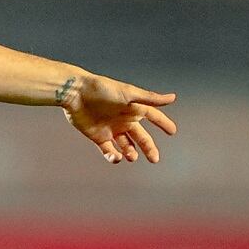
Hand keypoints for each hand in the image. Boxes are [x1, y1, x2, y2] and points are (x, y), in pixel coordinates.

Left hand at [61, 74, 176, 163]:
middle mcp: (124, 120)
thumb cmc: (102, 89)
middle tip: (154, 159)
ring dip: (131, 153)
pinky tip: (116, 157)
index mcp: (133, 109)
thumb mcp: (128, 93)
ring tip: (132, 156)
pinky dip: (113, 156)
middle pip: (141, 137)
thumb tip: (173, 98)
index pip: (153, 117)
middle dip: (149, 148)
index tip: (172, 132)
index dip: (163, 123)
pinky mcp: (97, 136)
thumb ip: (149, 98)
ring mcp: (111, 129)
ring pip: (126, 146)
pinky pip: (108, 150)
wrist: (75, 93)